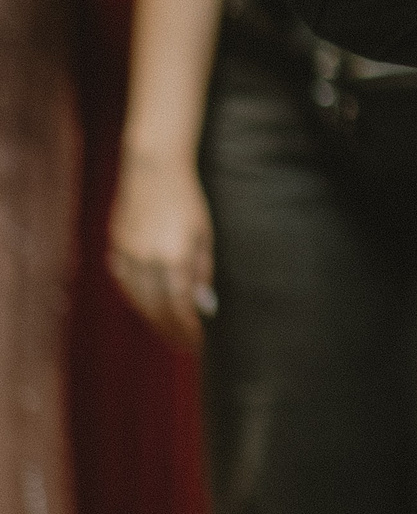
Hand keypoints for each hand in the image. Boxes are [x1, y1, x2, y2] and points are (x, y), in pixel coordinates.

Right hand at [109, 154, 214, 351]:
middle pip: (155, 308)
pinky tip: (148, 304)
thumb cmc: (187, 200)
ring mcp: (126, 253)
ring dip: (152, 317)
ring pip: (136, 298)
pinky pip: (124, 281)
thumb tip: (203, 305)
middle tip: (183, 344)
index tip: (197, 343)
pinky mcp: (115, 245)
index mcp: (173, 257)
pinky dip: (137, 297)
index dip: (186, 329)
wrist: (153, 169)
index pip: (179, 307)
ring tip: (168, 329)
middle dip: (170, 329)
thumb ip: (202, 270)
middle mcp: (146, 259)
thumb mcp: (204, 235)